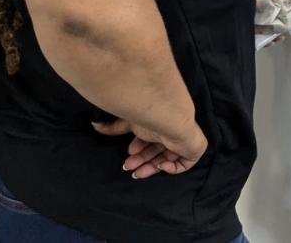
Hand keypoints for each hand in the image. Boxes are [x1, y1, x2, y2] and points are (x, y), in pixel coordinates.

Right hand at [92, 118, 206, 178]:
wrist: (171, 119)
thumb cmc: (151, 118)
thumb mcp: (131, 124)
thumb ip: (115, 127)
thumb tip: (95, 126)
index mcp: (161, 127)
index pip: (150, 142)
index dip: (139, 150)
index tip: (128, 153)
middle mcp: (173, 134)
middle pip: (157, 152)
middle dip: (142, 161)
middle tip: (128, 166)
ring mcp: (185, 142)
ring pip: (167, 159)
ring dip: (150, 167)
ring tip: (136, 172)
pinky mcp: (195, 150)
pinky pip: (184, 165)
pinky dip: (171, 168)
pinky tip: (161, 165)